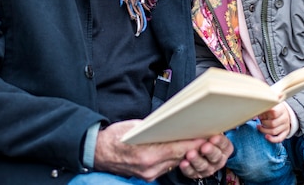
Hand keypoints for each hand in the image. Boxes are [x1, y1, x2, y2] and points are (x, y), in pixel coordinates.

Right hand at [93, 120, 230, 181]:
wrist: (97, 152)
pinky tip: (179, 150)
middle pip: (178, 157)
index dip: (194, 143)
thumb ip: (156, 129)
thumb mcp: (136, 126)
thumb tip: (173, 126)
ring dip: (184, 153)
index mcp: (147, 154)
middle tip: (206, 137)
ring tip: (195, 142)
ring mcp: (148, 174)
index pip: (177, 149)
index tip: (206, 137)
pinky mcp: (147, 176)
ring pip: (174, 163)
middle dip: (192, 147)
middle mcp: (149, 168)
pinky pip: (166, 167)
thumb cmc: (113, 137)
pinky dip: (174, 158)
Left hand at [179, 133, 232, 179]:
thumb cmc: (206, 138)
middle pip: (216, 157)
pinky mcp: (197, 173)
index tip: (214, 137)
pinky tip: (183, 163)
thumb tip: (204, 119)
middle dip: (210, 151)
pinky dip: (187, 168)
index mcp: (224, 148)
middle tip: (204, 147)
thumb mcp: (210, 131)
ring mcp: (208, 168)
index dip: (220, 141)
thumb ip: (209, 128)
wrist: (200, 151)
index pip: (224, 145)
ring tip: (190, 154)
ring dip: (197, 160)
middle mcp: (217, 159)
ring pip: (204, 166)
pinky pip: (192, 172)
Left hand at [257, 102, 290, 142]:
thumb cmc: (275, 108)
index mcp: (281, 109)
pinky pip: (279, 138)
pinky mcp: (286, 132)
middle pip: (273, 123)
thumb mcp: (271, 106)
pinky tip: (266, 137)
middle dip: (263, 123)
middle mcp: (284, 118)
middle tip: (260, 121)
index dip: (264, 115)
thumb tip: (253, 116)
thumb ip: (263, 110)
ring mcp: (286, 126)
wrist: (286, 112)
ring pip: (274, 131)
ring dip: (264, 130)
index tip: (260, 115)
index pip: (273, 113)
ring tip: (259, 127)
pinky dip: (272, 139)